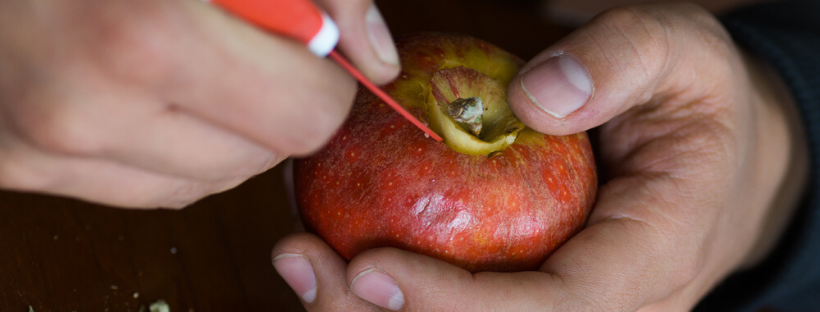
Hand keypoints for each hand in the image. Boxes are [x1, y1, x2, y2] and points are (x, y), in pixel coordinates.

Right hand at [0, 0, 398, 207]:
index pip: (306, 117)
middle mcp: (84, 111)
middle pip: (260, 159)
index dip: (321, 78)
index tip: (307, 49)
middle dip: (273, 104)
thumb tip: (377, 59)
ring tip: (189, 58)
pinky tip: (149, 89)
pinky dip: (170, 147)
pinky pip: (143, 186)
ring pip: (205, 183)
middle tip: (241, 46)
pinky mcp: (19, 166)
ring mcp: (43, 150)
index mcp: (143, 38)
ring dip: (225, 130)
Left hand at [272, 3, 808, 310]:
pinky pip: (462, 306)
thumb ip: (621, 62)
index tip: (371, 268)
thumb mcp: (681, 53)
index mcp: (651, 257)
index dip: (459, 305)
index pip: (556, 308)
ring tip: (301, 259)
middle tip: (304, 263)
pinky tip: (333, 246)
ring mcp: (572, 309)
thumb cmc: (698, 104)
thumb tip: (531, 100)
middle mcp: (611, 306)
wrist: (722, 160)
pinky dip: (389, 288)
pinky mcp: (537, 295)